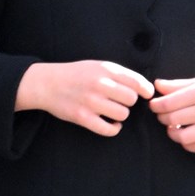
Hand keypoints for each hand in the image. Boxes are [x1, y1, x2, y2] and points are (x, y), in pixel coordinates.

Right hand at [15, 60, 153, 136]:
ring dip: (121, 115)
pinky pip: (108, 129)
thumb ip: (118, 74)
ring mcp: (91, 102)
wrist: (48, 83)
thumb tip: (143, 87)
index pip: (136, 82)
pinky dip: (113, 129)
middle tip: (121, 101)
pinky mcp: (83, 117)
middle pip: (131, 99)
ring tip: (113, 111)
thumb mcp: (97, 65)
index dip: (146, 90)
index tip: (146, 94)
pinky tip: (111, 124)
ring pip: (122, 114)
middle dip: (129, 102)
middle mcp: (99, 85)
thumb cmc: (76, 74)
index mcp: (105, 69)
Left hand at [149, 69, 194, 153]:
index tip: (153, 104)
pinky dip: (186, 144)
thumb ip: (178, 84)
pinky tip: (184, 136)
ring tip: (172, 126)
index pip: (169, 103)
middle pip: (173, 120)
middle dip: (162, 117)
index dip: (156, 105)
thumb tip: (157, 85)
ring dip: (172, 133)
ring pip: (183, 137)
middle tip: (161, 114)